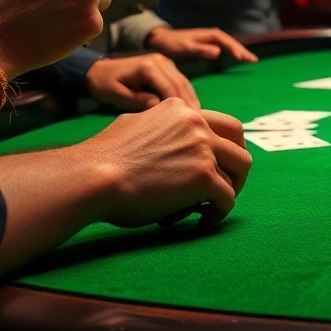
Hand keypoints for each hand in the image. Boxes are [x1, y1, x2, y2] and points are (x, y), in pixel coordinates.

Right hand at [80, 99, 251, 226]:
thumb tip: (157, 130)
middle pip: (239, 142)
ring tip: (213, 206)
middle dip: (237, 165)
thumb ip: (155, 126)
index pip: (221, 124)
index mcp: (181, 110)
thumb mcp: (133, 126)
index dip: (224, 146)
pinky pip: (227, 198)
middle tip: (228, 184)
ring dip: (230, 189)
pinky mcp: (204, 177)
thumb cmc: (102, 160)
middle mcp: (197, 124)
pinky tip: (204, 221)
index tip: (218, 164)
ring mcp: (203, 149)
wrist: (91, 178)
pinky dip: (220, 212)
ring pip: (240, 169)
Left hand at [85, 54, 199, 110]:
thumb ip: (137, 99)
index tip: (188, 120)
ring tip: (198, 117)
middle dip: (190, 102)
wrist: (97, 69)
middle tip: (198, 121)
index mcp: (148, 66)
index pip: (169, 87)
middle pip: (180, 84)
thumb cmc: (104, 83)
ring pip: (183, 82)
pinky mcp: (166, 66)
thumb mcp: (116, 93)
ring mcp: (164, 62)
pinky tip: (190, 107)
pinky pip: (179, 80)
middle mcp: (160, 60)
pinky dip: (186, 93)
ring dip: (191, 98)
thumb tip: (158, 105)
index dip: (180, 104)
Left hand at [146, 26, 256, 62]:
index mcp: (210, 35)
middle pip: (232, 42)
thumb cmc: (173, 44)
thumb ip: (201, 50)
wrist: (162, 40)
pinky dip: (232, 52)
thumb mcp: (186, 47)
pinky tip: (236, 58)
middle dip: (243, 50)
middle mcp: (213, 35)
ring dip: (240, 51)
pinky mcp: (208, 44)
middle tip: (254, 60)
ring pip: (230, 44)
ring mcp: (211, 39)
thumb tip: (219, 52)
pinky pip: (225, 47)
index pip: (227, 41)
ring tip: (250, 60)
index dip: (236, 49)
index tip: (242, 58)